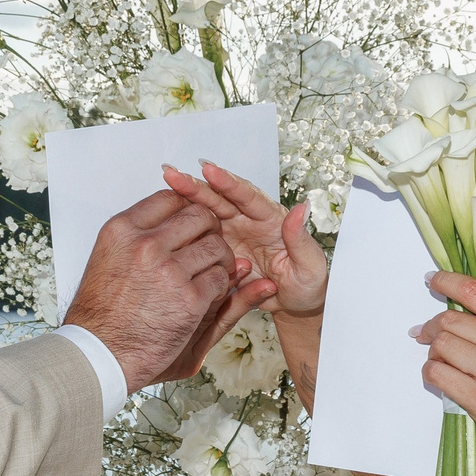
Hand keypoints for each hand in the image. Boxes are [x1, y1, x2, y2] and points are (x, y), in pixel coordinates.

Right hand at [64, 189, 271, 390]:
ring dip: (219, 262)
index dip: (187, 212)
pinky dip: (219, 289)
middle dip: (209, 232)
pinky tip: (204, 300)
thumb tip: (177, 214)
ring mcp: (169, 271)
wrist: (98, 355)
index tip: (190, 230)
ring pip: (217, 246)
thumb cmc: (101, 313)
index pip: (170, 199)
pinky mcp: (189, 299)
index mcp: (122, 230)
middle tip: (205, 253)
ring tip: (206, 278)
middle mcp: (145, 244)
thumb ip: (140, 234)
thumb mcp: (110, 257)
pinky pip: (221, 280)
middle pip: (200, 216)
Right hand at [161, 162, 327, 318]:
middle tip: (173, 174)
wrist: (293, 305)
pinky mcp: (219, 251)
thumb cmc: (307, 284)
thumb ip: (301, 238)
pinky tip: (164, 215)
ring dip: (185, 199)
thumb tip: (301, 208)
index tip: (209, 170)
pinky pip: (200, 237)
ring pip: (205, 213)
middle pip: (219, 199)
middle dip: (197, 185)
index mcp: (270, 219)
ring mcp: (231, 235)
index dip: (228, 183)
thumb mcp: (310, 265)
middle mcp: (248, 222)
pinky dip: (184, 225)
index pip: (247, 197)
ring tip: (166, 183)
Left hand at [412, 272, 475, 469]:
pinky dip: (430, 373)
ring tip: (441, 362)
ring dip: (433, 353)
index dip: (447, 281)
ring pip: (440, 346)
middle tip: (426, 335)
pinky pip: (437, 374)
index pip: (475, 291)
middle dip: (431, 327)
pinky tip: (440, 377)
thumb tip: (456, 314)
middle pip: (450, 320)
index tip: (433, 280)